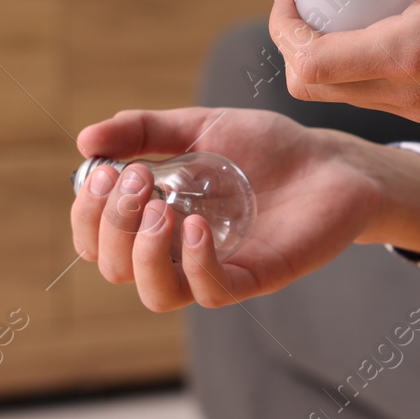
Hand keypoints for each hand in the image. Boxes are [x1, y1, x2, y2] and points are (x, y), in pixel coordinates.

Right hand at [71, 106, 419, 311]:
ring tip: (161, 209)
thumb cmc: (268, 148)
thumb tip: (86, 141)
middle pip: (118, 267)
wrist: (333, 160)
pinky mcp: (256, 276)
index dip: (88, 215)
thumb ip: (145, 130)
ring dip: (144, 253)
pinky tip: (197, 225)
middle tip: (135, 180)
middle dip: (113, 225)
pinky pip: (211, 291)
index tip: (103, 173)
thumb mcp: (201, 126)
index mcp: (159, 218)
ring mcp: (217, 267)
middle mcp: (180, 251)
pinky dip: (195, 262)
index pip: (99, 240)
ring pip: (157, 292)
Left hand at [267, 0, 419, 129]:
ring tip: (341, 5)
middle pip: (313, 87)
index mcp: (407, 55)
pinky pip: (374, 94)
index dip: (282, 26)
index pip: (310, 62)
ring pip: (342, 94)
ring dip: (325, 53)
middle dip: (294, 41)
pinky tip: (383, 20)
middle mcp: (407, 93)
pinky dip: (358, 63)